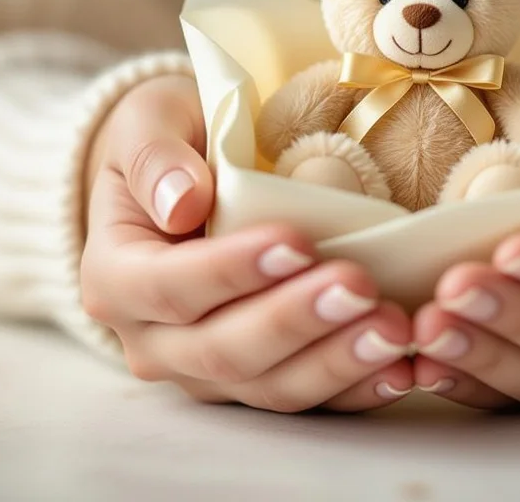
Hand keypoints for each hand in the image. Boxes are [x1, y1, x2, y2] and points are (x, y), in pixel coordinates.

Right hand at [79, 74, 412, 411]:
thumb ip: (154, 153)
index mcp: (116, 276)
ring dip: (336, 363)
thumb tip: (180, 201)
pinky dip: (358, 389)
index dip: (231, 272)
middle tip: (359, 286)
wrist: (188, 181)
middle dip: (296, 322)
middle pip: (223, 350)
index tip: (296, 243)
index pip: (169, 287)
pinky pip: (309, 400)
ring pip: (270, 387)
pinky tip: (404, 368)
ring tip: (393, 328)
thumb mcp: (152, 119)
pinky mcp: (259, 381)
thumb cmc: (174, 141)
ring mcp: (207, 371)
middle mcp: (154, 340)